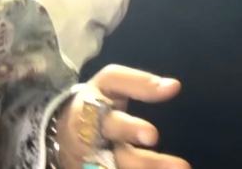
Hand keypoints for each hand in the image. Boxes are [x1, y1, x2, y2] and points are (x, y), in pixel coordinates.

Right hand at [57, 65, 188, 168]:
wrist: (63, 128)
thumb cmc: (94, 100)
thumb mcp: (110, 82)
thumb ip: (139, 83)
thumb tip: (174, 86)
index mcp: (92, 115)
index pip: (109, 123)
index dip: (129, 130)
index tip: (153, 136)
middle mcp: (93, 145)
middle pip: (118, 157)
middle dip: (144, 162)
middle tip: (178, 165)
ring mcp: (94, 163)